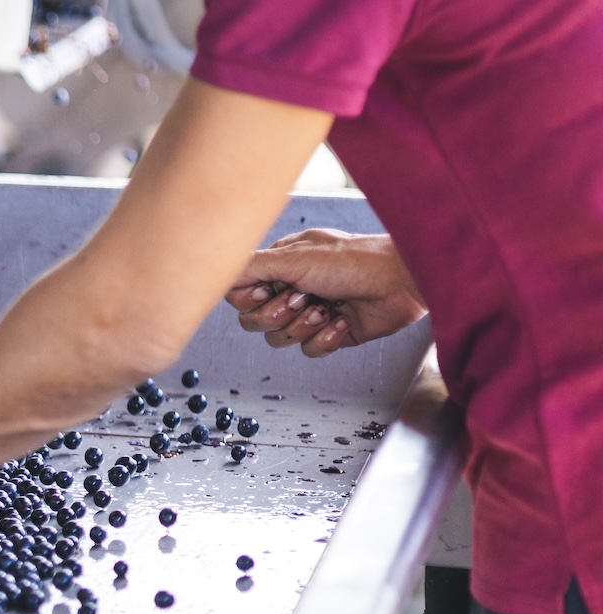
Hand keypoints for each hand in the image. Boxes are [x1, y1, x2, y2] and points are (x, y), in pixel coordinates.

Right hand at [225, 229, 426, 356]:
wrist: (400, 282)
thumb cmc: (352, 261)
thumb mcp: (294, 258)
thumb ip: (251, 266)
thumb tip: (218, 271)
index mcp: (280, 266)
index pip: (239, 294)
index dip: (250, 299)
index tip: (269, 289)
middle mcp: (292, 288)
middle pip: (254, 321)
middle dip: (278, 314)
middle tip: (304, 298)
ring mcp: (310, 312)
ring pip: (279, 339)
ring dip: (303, 327)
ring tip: (327, 309)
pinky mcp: (329, 333)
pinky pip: (307, 350)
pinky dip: (325, 338)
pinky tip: (343, 321)